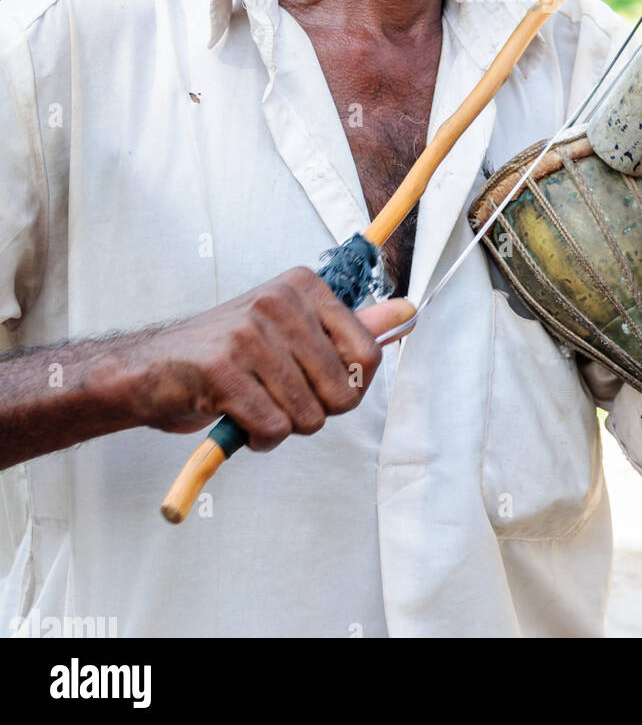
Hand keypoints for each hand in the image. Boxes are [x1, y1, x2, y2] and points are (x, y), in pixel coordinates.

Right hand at [115, 268, 413, 450]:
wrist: (149, 368)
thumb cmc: (229, 352)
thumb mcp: (292, 329)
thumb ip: (351, 326)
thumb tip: (408, 310)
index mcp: (304, 286)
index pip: (367, 354)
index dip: (349, 387)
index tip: (320, 385)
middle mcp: (280, 301)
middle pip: (342, 392)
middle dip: (315, 411)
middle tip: (278, 396)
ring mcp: (250, 333)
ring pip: (309, 415)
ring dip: (283, 427)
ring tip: (255, 405)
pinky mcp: (223, 371)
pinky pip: (273, 428)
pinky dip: (260, 438)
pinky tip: (238, 419)